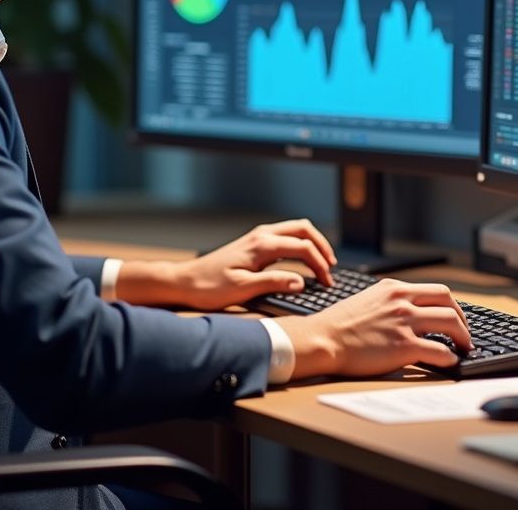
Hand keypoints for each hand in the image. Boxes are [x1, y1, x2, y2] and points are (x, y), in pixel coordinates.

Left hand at [171, 218, 336, 310]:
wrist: (186, 281)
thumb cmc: (210, 287)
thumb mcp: (243, 289)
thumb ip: (274, 283)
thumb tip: (301, 281)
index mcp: (262, 245)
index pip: (303, 248)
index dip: (320, 265)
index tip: (327, 282)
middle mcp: (261, 235)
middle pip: (303, 229)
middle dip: (322, 246)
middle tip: (332, 267)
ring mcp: (257, 236)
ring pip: (295, 229)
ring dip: (312, 242)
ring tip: (322, 262)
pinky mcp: (254, 242)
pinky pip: (285, 235)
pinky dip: (299, 244)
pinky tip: (302, 259)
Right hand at [276, 279, 471, 378]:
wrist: (323, 339)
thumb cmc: (340, 325)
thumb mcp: (369, 300)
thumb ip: (391, 302)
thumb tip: (410, 312)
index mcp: (393, 288)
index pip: (435, 290)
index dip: (451, 306)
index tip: (455, 317)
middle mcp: (402, 300)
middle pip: (448, 301)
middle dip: (462, 318)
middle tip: (463, 333)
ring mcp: (404, 322)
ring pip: (451, 322)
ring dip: (463, 337)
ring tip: (463, 348)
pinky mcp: (404, 346)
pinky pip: (440, 351)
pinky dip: (451, 358)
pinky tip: (450, 363)